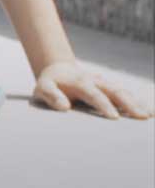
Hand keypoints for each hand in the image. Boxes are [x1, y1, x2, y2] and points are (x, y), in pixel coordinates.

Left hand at [33, 60, 151, 119]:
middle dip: (129, 104)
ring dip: (137, 103)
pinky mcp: (110, 89)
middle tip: (141, 117)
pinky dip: (138, 102)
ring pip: (124, 92)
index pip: (94, 94)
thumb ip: (51, 95)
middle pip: (115, 91)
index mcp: (80, 82)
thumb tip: (64, 107)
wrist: (58, 70)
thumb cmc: (50, 84)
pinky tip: (149, 112)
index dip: (104, 105)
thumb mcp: (42, 88)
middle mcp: (96, 82)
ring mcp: (105, 84)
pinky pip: (126, 95)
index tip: (114, 117)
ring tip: (149, 115)